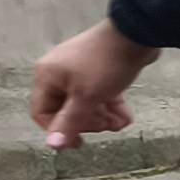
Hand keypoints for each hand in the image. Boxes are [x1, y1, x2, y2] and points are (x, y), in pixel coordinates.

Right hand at [31, 21, 160, 149]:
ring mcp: (79, 69)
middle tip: (107, 127)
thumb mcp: (87, 97)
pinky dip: (111, 104)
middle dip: (88, 122)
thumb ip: (69, 122)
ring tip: (121, 123)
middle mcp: (58, 72)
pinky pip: (99, 92)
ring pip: (85, 102)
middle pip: (65, 109)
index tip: (80, 142)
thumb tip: (52, 146)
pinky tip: (126, 116)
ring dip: (103, 116)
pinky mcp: (99, 67)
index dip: (59, 130)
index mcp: (47, 77)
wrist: (136, 33)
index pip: (43, 113)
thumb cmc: (106, 65)